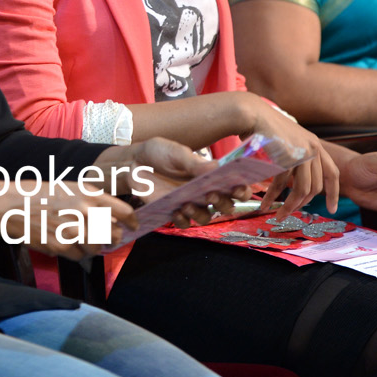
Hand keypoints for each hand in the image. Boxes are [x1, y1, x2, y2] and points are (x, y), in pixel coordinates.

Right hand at [0, 184, 138, 259]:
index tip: (133, 226)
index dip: (132, 221)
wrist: (9, 204)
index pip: (124, 211)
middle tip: (110, 238)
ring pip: (98, 247)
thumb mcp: (68, 188)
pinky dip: (78, 254)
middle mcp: (84, 211)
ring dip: (95, 247)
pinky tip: (68, 244)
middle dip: (113, 237)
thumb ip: (90, 201)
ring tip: (84, 240)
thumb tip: (109, 218)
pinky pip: (79, 256)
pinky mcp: (60, 246)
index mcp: (88, 193)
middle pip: (114, 233)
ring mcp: (73, 230)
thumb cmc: (38, 194)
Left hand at [94, 137, 231, 226]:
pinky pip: (185, 223)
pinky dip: (183, 220)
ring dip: (200, 214)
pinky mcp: (173, 211)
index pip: (236, 186)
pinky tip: (176, 210)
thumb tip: (218, 168)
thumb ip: (195, 163)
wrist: (134, 162)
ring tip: (187, 204)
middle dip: (223, 202)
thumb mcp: (177, 153)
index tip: (238, 187)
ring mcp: (190, 202)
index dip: (242, 190)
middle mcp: (204, 190)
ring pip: (206, 217)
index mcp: (211, 174)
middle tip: (210, 193)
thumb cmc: (159, 153)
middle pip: (225, 205)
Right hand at [235, 93, 338, 216]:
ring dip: (290, 206)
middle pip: (315, 186)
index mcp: (315, 145)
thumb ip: (298, 159)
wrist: (252, 115)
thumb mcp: (289, 144)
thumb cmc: (265, 130)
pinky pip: (283, 184)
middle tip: (290, 213)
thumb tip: (297, 185)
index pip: (332, 173)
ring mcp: (302, 152)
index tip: (332, 209)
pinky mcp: (288, 156)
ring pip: (302, 189)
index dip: (333, 193)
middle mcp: (313, 148)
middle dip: (302, 204)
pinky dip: (274, 197)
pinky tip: (265, 204)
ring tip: (279, 215)